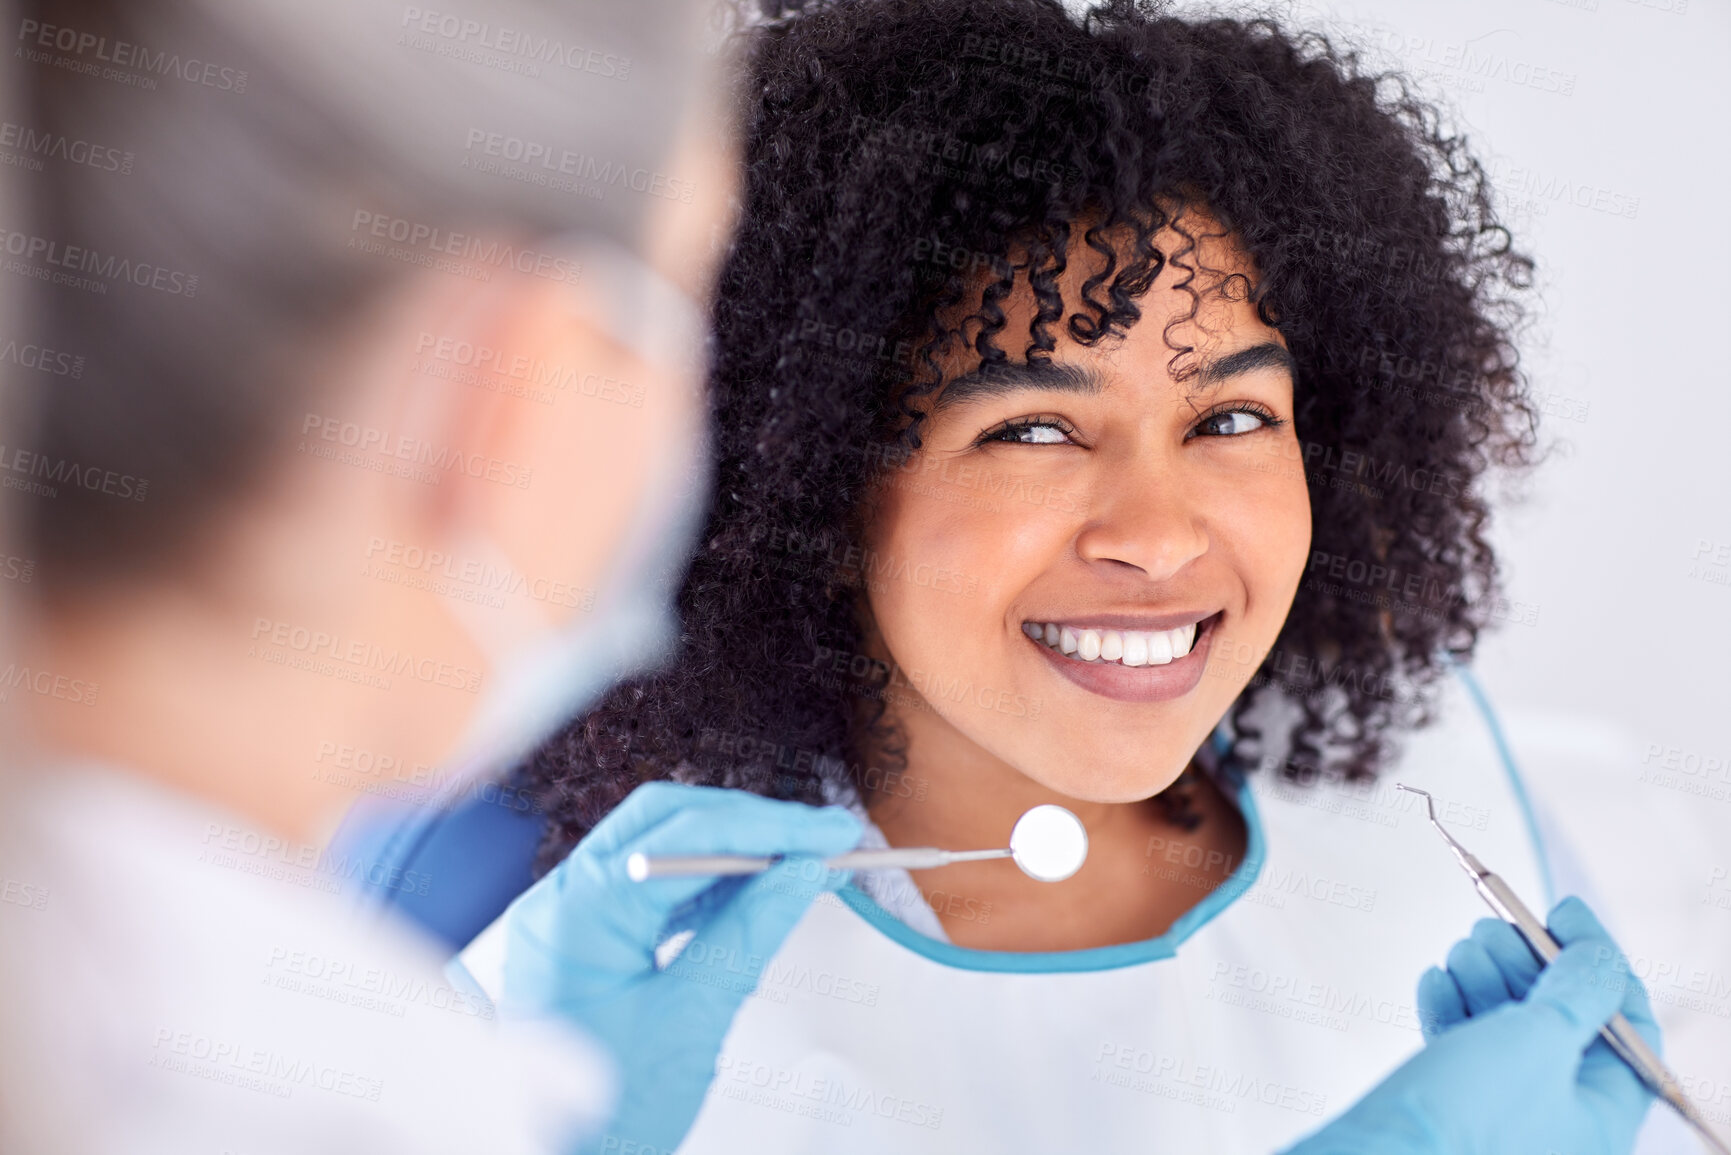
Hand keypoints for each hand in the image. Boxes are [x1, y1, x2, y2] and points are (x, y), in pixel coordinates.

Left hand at [494, 782, 861, 1154]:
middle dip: (748, 824)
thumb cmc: (606, 1118)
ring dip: (732, 851)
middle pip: (665, 824)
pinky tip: (755, 892)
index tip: (829, 835)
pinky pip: (651, 891)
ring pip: (659, 851)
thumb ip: (748, 935)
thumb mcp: (691, 1022)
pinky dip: (707, 885)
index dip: (766, 828)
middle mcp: (562, 901)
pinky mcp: (587, 941)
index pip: (682, 837)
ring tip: (799, 862)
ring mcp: (570, 919)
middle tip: (820, 838)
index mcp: (576, 915)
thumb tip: (800, 874)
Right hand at [1284, 896, 1659, 1154]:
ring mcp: (1507, 1116)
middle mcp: (1562, 1121)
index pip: (1626, 1022)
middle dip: (1527, 963)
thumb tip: (1597, 953)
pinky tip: (1435, 981)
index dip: (1598, 959)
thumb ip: (1577, 989)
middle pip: (1562, 1020)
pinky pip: (1464, 1049)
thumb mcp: (1540, 1039)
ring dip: (1485, 978)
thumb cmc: (1469, 1117)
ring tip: (1461, 951)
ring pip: (1507, 1029)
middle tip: (1493, 926)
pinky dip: (1452, 1008)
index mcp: (1604, 1116)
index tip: (1560, 910)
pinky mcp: (1456, 1111)